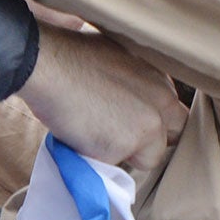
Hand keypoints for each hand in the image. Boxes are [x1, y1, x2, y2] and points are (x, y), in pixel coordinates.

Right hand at [14, 25, 185, 183]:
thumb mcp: (116, 57)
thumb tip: (125, 97)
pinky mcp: (126, 145)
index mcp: (161, 79)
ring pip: (147, 159)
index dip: (154, 123)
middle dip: (150, 143)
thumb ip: (133, 80)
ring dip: (125, 153)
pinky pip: (118, 165)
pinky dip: (101, 158)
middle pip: (171, 139)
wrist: (46, 64)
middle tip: (120, 137)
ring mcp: (148, 126)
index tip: (134, 125)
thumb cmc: (69, 54)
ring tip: (95, 135)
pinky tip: (82, 137)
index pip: (174, 114)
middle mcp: (162, 102)